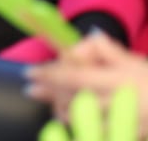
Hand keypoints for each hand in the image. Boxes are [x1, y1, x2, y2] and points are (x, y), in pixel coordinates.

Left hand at [26, 32, 147, 124]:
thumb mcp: (136, 62)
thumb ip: (110, 51)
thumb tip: (90, 35)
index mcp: (118, 77)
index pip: (75, 75)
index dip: (50, 74)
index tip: (30, 72)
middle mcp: (117, 99)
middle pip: (72, 97)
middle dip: (49, 93)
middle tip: (30, 90)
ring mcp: (122, 120)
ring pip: (82, 118)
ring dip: (63, 111)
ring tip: (54, 107)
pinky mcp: (128, 133)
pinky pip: (97, 133)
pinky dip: (82, 128)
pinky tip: (75, 124)